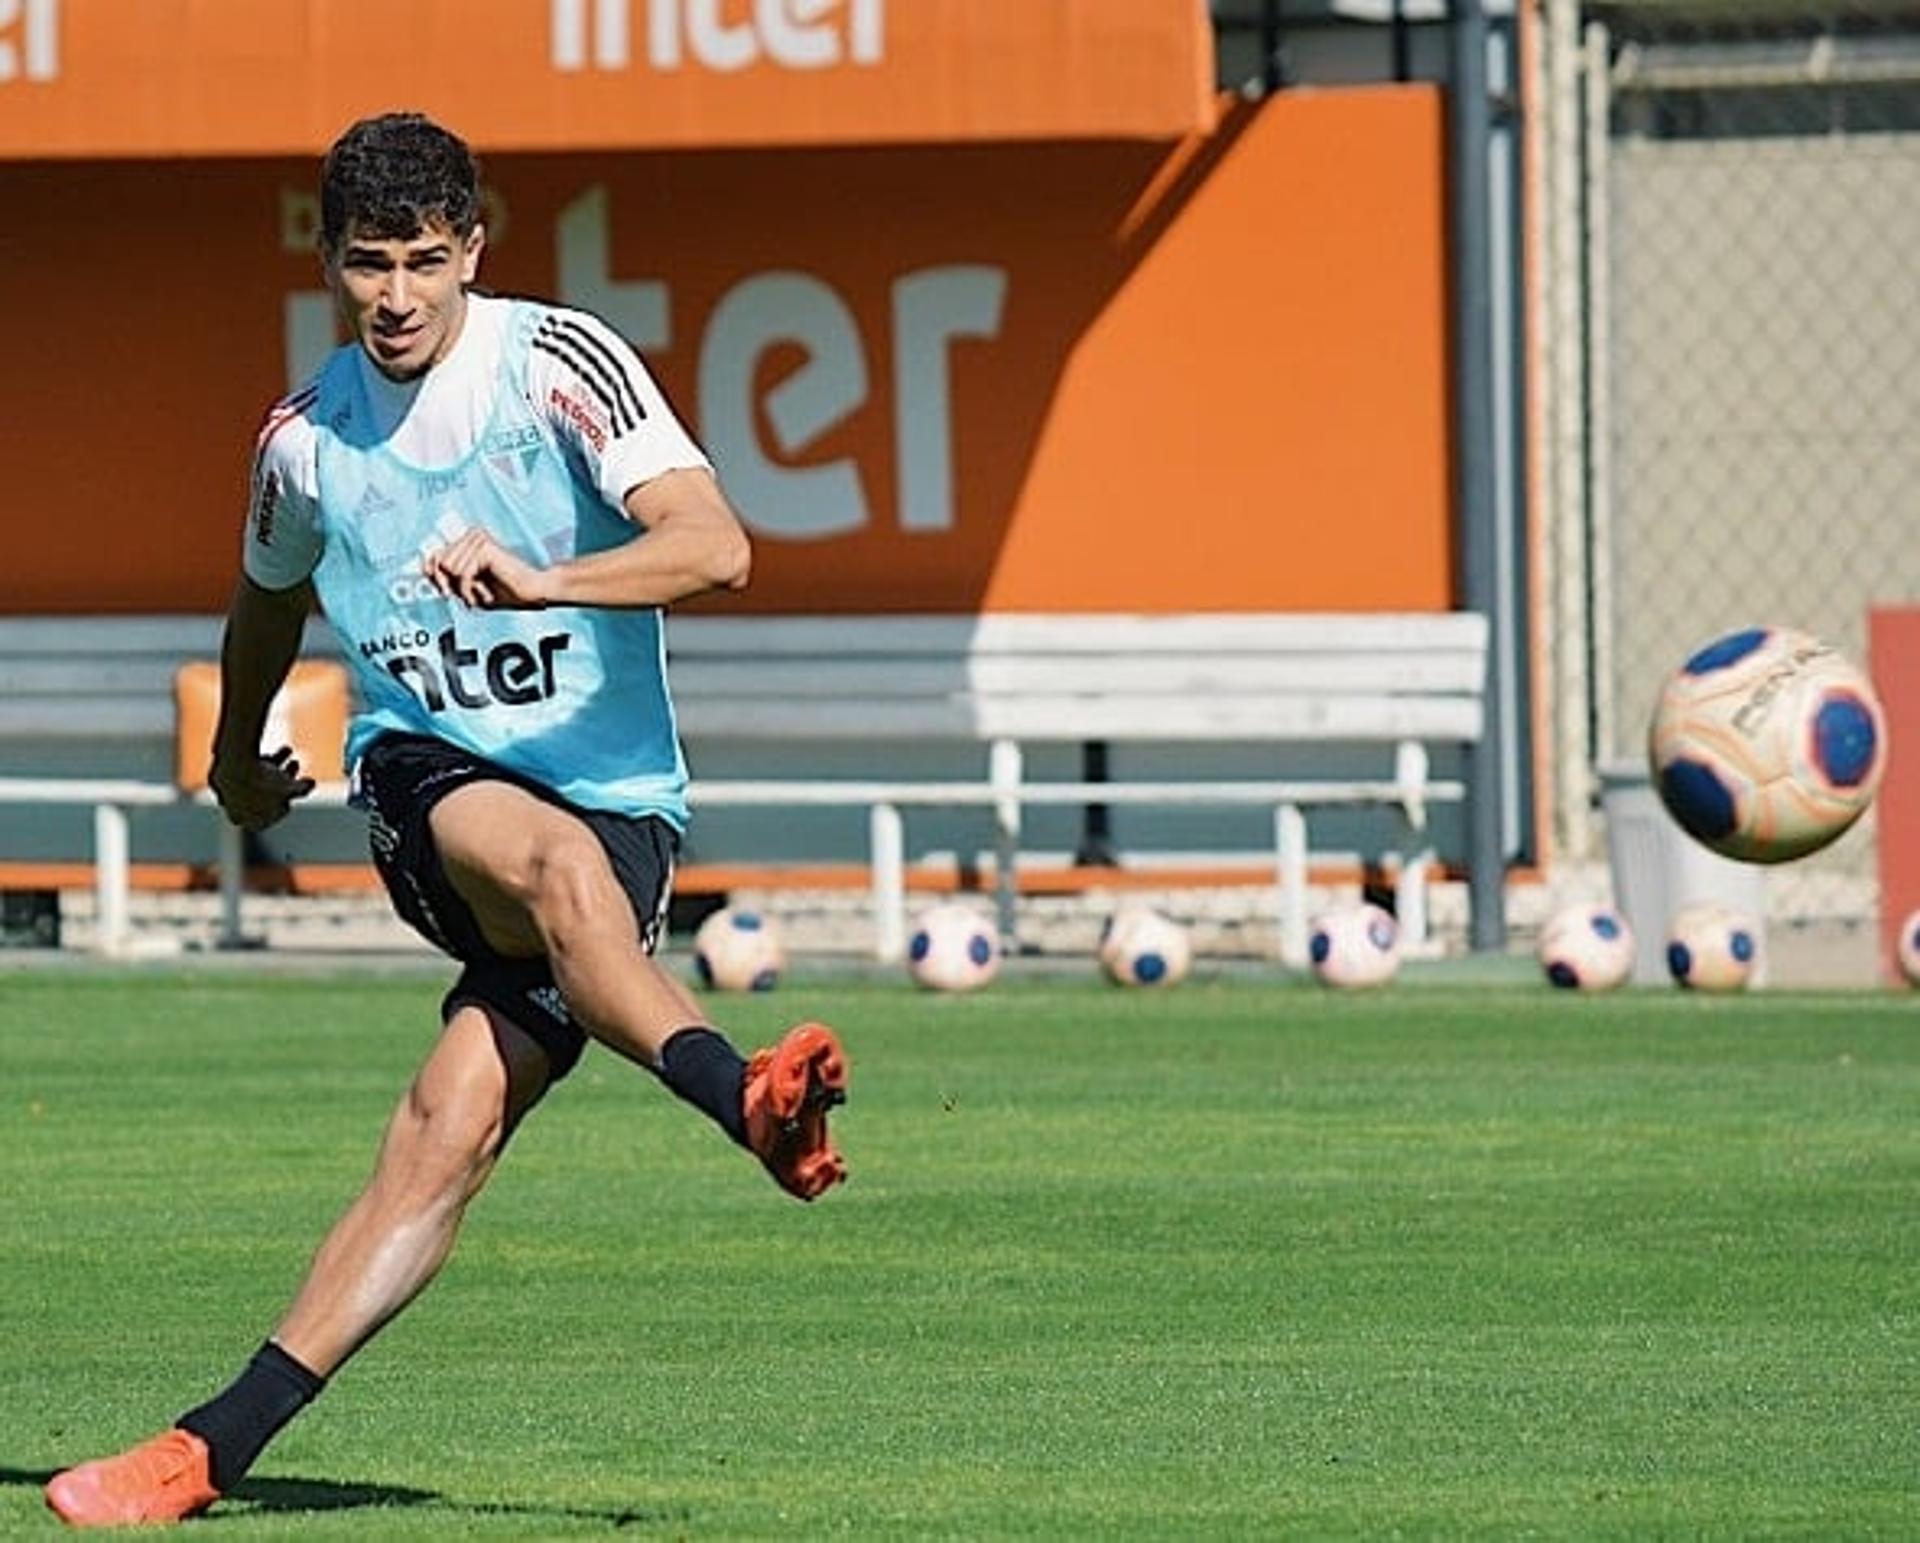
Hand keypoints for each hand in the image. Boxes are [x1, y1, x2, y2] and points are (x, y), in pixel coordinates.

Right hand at [209, 745, 315, 832]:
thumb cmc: (265, 781)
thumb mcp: (290, 786)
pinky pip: (240, 770)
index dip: (288, 798)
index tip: (296, 787)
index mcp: (251, 821)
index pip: (274, 813)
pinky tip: (269, 750)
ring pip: (252, 779)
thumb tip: (311, 784)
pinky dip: (255, 760)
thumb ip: (302, 789)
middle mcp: (234, 812)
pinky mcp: (217, 779)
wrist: (232, 765)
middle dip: (283, 777)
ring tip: (289, 749)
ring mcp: (223, 796)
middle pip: (264, 794)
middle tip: (296, 762)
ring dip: (274, 764)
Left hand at [421, 529, 554, 609]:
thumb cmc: (504, 591)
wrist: (532, 592)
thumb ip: (446, 577)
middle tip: (467, 597)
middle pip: (439, 562)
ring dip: (463, 589)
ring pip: (449, 568)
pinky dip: (470, 591)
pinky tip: (484, 596)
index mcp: (467, 541)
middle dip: (449, 585)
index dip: (434, 576)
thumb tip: (425, 568)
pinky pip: (462, 573)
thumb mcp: (468, 586)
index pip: (434, 555)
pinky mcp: (484, 548)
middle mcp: (471, 535)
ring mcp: (478, 539)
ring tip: (481, 594)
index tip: (445, 592)